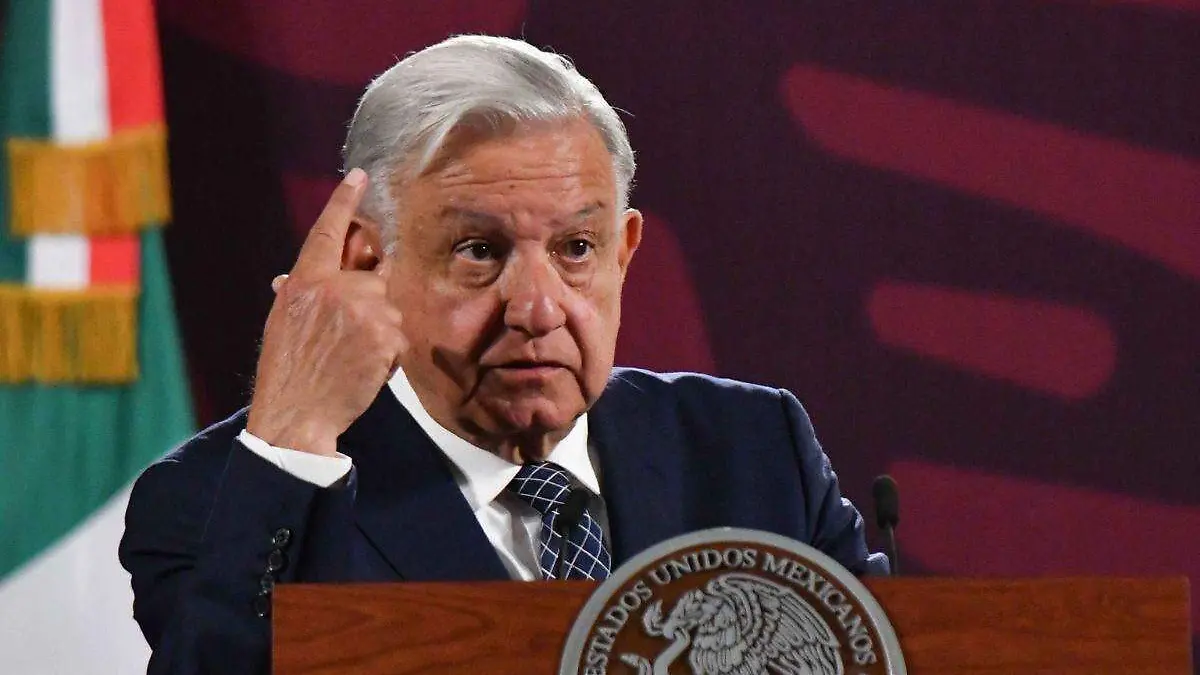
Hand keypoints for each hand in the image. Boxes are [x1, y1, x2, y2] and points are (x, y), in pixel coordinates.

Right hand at [246, 168, 406, 455]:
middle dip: (370, 301)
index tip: (358, 176)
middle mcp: (334, 288)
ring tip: (350, 357)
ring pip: (390, 307)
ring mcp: (363, 310)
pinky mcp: (386, 335)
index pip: (328, 231)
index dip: (344, 201)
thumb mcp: (283, 322)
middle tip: (346, 336)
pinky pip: (399, 335)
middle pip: (375, 276)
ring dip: (380, 331)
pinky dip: (388, 354)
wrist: (296, 413)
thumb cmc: (287, 371)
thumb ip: (299, 293)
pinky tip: (363, 368)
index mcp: (304, 281)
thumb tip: (288, 278)